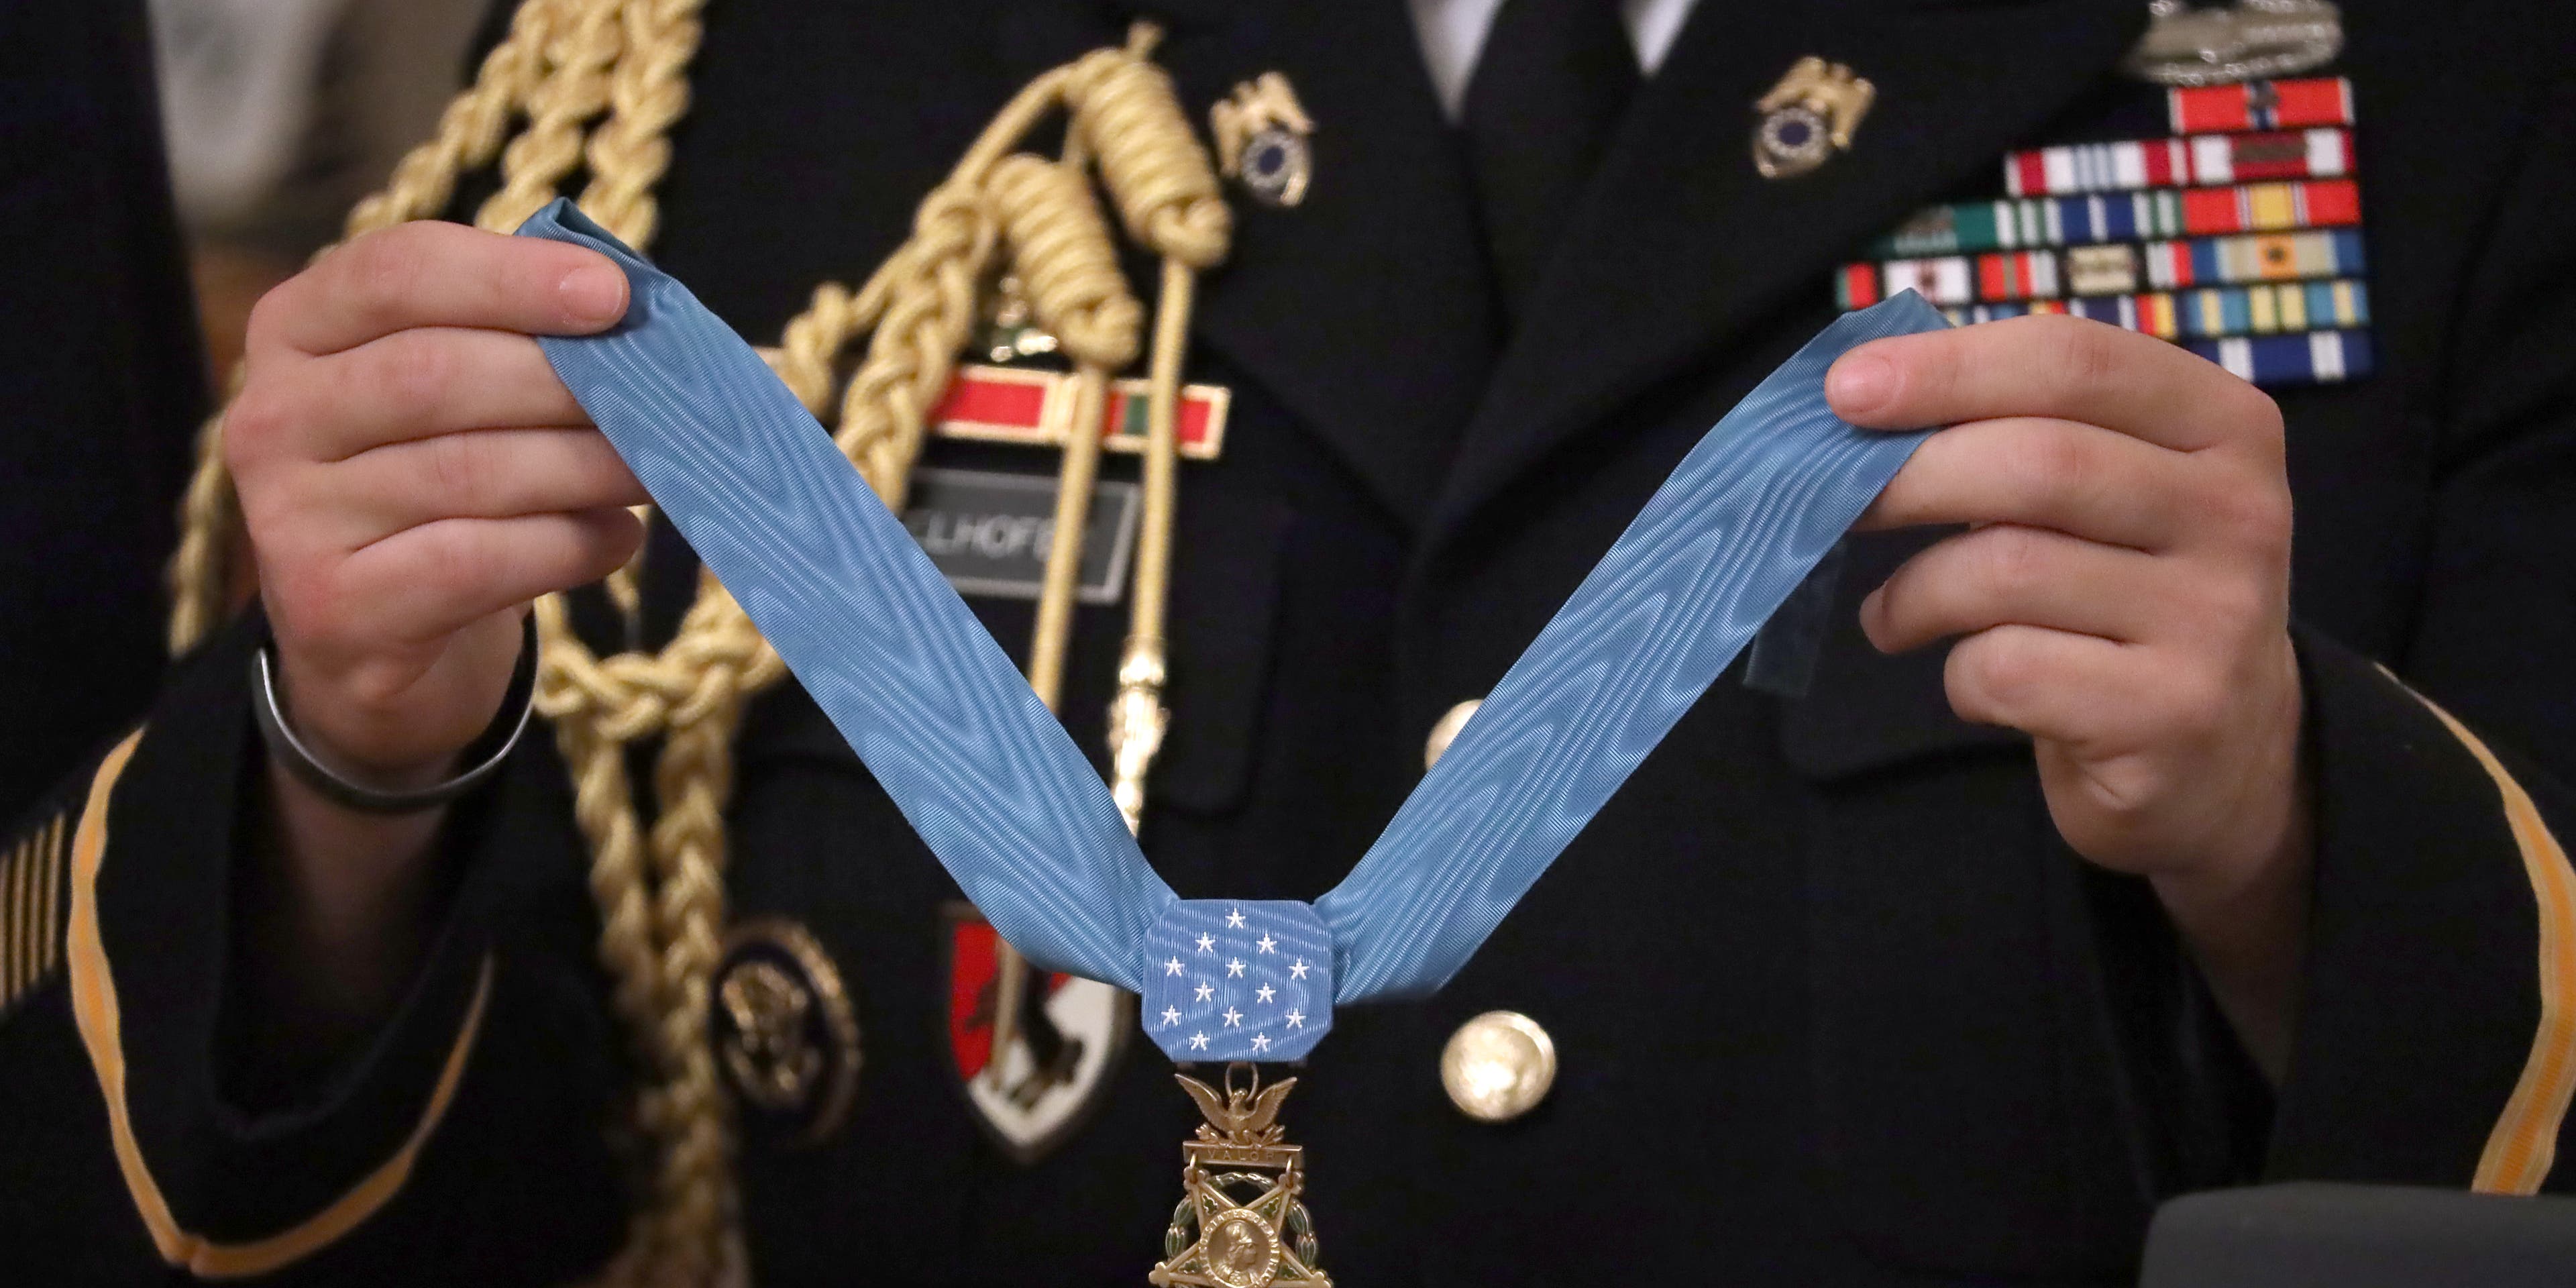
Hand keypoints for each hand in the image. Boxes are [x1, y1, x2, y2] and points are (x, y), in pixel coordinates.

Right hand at [228, 221, 647, 785]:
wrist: (375, 634)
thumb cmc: (435, 481)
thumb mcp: (453, 392)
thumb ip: (513, 340)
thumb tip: (635, 317)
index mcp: (296, 328)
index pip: (396, 272)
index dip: (512, 277)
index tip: (614, 295)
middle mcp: (272, 416)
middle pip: (435, 373)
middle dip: (566, 385)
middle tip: (661, 401)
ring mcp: (289, 517)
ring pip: (466, 471)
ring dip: (584, 467)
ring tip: (655, 469)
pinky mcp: (334, 607)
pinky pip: (474, 561)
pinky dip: (567, 545)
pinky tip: (617, 538)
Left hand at [1826, 316, 2311, 1070]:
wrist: (2224, 766)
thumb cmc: (2120, 603)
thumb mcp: (2088, 499)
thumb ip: (1999, 430)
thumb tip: (1841, 385)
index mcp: (2216, 424)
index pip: (2072, 353)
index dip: (1943, 364)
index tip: (1838, 388)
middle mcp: (2235, 510)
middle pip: (2024, 460)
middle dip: (1897, 480)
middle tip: (1827, 506)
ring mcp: (2214, 619)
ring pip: (2000, 565)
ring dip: (1911, 590)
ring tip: (1894, 614)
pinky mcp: (2169, 719)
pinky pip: (2004, 668)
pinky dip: (1952, 670)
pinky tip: (1956, 678)